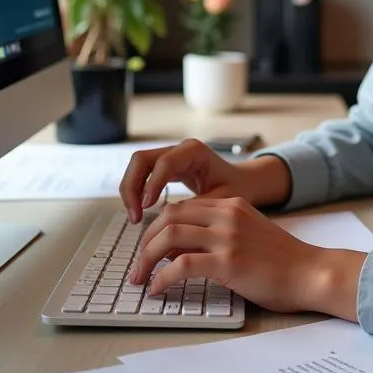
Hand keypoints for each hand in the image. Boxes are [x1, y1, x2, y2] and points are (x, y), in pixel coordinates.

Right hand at [119, 138, 290, 222]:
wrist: (242, 183)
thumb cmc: (236, 189)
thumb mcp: (221, 200)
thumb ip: (197, 208)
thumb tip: (169, 224)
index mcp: (195, 151)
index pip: (164, 162)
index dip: (152, 183)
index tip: (147, 207)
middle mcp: (178, 149)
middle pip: (141, 159)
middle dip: (132, 187)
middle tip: (135, 216)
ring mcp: (169, 156)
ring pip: (136, 166)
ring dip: (130, 191)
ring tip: (135, 218)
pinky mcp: (164, 168)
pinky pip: (141, 176)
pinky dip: (136, 193)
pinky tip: (140, 213)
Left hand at [128, 195, 365, 316]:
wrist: (311, 272)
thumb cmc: (283, 261)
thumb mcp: (249, 234)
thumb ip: (220, 233)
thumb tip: (181, 250)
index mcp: (231, 205)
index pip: (181, 207)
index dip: (158, 228)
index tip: (148, 249)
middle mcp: (226, 214)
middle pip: (168, 217)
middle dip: (145, 242)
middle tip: (137, 266)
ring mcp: (227, 236)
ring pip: (168, 236)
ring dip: (146, 259)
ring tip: (140, 279)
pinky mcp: (228, 261)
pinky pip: (181, 265)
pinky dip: (162, 277)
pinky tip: (158, 289)